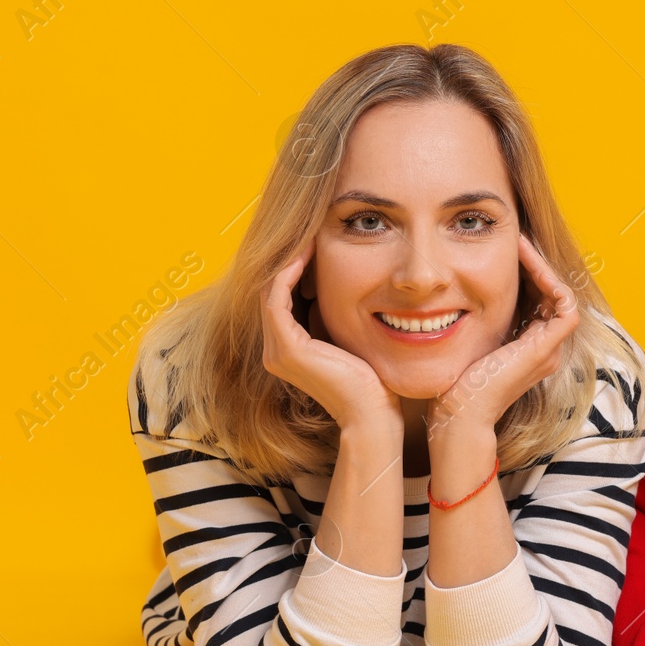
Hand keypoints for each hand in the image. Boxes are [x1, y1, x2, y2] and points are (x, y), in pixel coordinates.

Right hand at [260, 236, 401, 435]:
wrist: (373, 414)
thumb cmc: (371, 381)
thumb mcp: (348, 339)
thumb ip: (335, 317)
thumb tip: (343, 285)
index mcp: (287, 349)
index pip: (282, 297)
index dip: (294, 267)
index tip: (313, 241)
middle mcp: (275, 351)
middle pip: (272, 291)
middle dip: (289, 260)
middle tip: (308, 231)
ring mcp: (277, 351)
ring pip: (271, 290)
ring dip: (287, 261)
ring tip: (306, 236)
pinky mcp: (287, 348)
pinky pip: (277, 298)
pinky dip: (288, 273)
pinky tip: (306, 254)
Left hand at [427, 233, 580, 437]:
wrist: (459, 411)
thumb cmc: (455, 381)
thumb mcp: (470, 339)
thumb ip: (477, 319)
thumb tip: (457, 289)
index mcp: (529, 347)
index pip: (538, 299)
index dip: (526, 271)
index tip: (506, 249)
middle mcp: (545, 348)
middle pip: (550, 295)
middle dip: (534, 264)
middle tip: (516, 238)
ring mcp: (549, 350)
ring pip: (560, 295)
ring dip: (542, 266)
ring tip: (520, 243)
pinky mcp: (548, 349)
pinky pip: (565, 305)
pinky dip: (550, 281)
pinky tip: (528, 263)